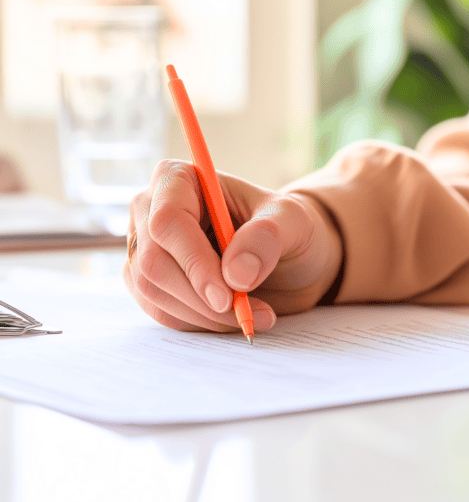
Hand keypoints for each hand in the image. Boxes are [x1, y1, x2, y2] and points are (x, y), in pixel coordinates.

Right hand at [123, 160, 342, 331]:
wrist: (288, 255)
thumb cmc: (285, 227)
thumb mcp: (292, 222)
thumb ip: (266, 238)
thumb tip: (235, 274)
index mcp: (179, 179)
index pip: (168, 221)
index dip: (194, 262)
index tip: (227, 295)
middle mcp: (150, 210)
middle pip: (153, 262)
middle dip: (201, 296)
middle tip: (245, 313)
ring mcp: (144, 247)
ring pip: (153, 291)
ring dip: (204, 314)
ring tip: (252, 313)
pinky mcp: (149, 281)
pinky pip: (160, 311)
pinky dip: (199, 322)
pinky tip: (233, 317)